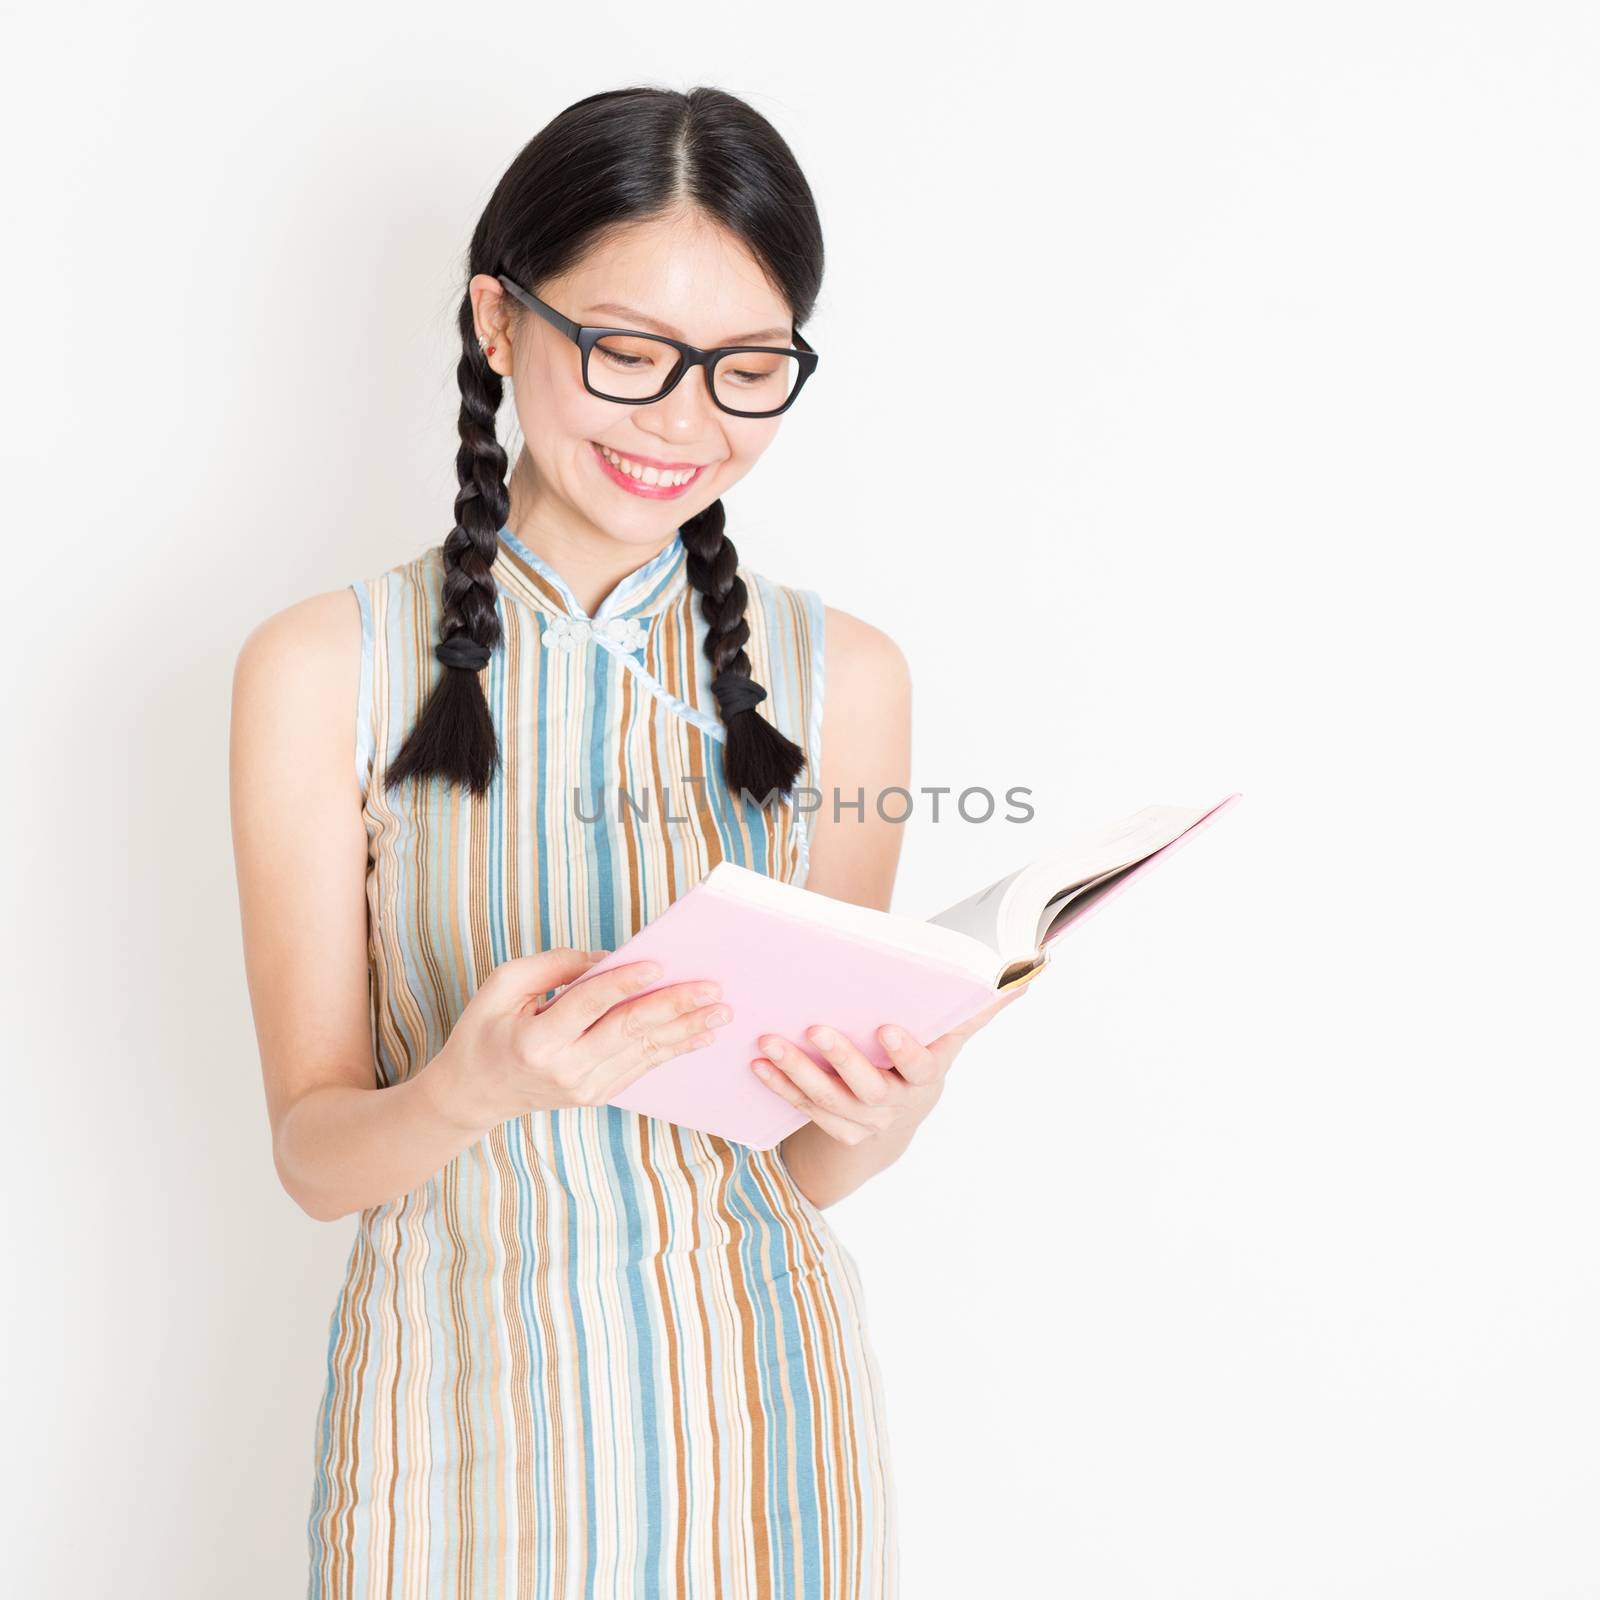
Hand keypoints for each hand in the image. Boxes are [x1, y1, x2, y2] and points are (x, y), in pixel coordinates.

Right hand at [423, 948, 732, 1133]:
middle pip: (628, 1030)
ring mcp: (584, 1087)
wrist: (473, 1094)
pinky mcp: (596, 1096)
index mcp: (537, 1040)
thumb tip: (605, 957)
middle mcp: (565, 1069)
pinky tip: (698, 1035)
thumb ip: (552, 966)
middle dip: (674, 1006)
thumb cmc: (484, 1031)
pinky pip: (641, 1068)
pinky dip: (672, 1049)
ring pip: (643, 1052)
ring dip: (686, 1029)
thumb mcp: (501, 986)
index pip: (590, 1005)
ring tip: (719, 1011)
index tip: (659, 963)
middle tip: (711, 988)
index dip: (624, 982)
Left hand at [750, 984, 1031, 1145]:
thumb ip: (977, 1008)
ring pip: (828, 1099)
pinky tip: (758, 1065)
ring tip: (770, 1042)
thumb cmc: (920, 1063)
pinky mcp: (833, 1128)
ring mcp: (862, 1121)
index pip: (920, 1067)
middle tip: (815, 1027)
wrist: (895, 1124)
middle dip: (842, 1058)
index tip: (886, 1028)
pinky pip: (803, 1108)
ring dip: (797, 1071)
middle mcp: (894, 1105)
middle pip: (867, 1087)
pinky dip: (780, 1087)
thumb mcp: (950, 1040)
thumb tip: (1025, 974)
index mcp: (925, 1078)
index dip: (904, 1052)